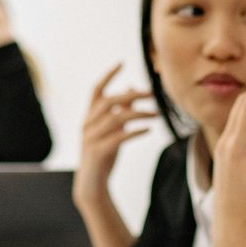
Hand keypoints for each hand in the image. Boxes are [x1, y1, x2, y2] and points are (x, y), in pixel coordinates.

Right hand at [73, 64, 156, 207]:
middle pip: (108, 102)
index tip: (122, 62)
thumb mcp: (111, 129)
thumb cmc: (103, 154)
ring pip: (115, 119)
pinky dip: (135, 131)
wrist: (92, 184)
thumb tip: (132, 88)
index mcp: (89, 117)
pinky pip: (119, 137)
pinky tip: (148, 129)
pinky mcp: (99, 152)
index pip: (96, 90)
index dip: (108, 75)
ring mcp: (92, 138)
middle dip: (131, 95)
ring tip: (157, 114)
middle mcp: (88, 125)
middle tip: (152, 94)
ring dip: (138, 113)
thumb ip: (120, 110)